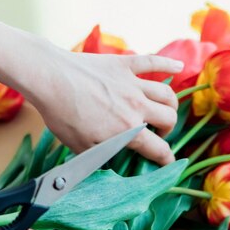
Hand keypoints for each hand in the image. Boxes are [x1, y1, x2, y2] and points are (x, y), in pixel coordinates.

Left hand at [26, 48, 182, 164]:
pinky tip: (179, 67)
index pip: (158, 149)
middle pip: (169, 119)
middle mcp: (137, 106)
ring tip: (163, 111)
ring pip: (166, 94)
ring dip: (169, 106)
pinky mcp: (124, 65)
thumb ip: (101, 157)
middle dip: (168, 130)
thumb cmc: (62, 115)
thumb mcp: (81, 148)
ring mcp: (132, 84)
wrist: (50, 79)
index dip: (167, 159)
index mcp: (128, 130)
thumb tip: (111, 167)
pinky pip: (153, 62)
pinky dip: (168, 64)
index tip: (168, 162)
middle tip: (156, 133)